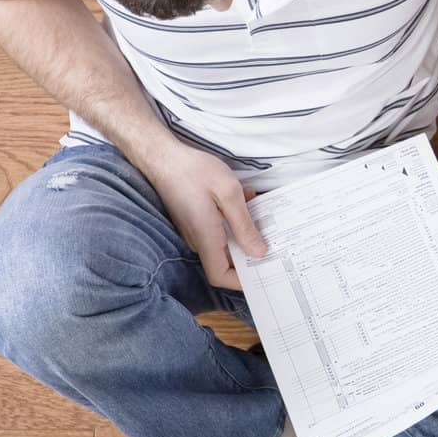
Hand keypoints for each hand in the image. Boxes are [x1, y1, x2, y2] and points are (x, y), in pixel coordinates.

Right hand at [145, 142, 267, 289]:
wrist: (162, 155)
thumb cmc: (193, 170)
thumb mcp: (228, 193)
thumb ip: (244, 225)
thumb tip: (258, 252)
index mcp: (206, 237)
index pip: (220, 276)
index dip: (241, 281)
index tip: (264, 273)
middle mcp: (199, 239)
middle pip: (226, 261)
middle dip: (251, 255)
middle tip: (276, 244)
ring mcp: (196, 229)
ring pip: (225, 242)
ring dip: (245, 231)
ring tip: (264, 215)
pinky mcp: (195, 219)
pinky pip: (219, 227)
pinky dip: (236, 218)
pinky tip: (247, 199)